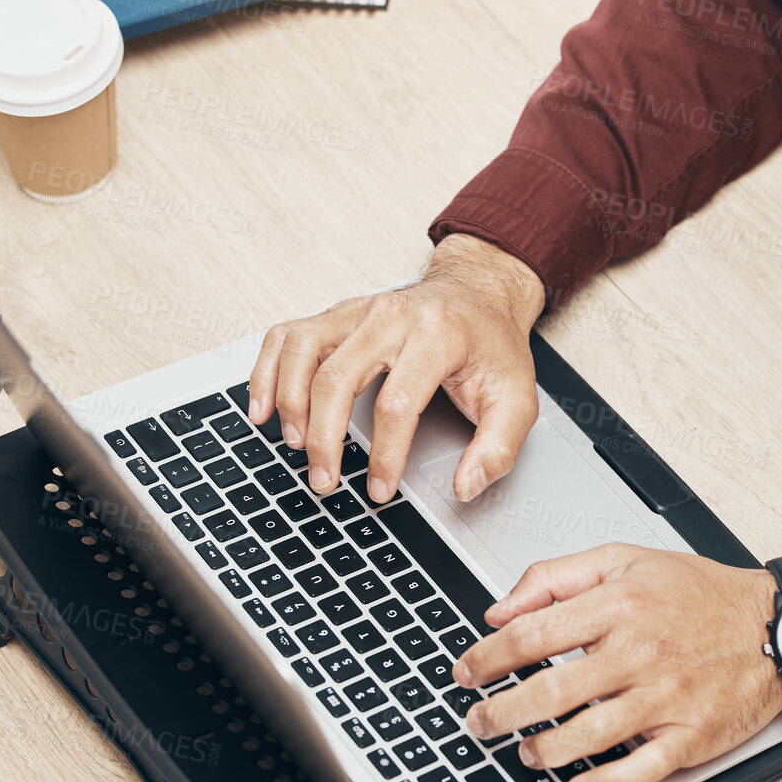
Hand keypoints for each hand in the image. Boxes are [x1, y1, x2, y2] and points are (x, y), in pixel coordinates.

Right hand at [246, 233, 546, 502]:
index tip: (380, 488)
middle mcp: (390, 316)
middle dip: (325, 439)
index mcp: (437, 335)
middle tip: (325, 480)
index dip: (384, 455)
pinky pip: (286, 337)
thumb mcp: (518, 398)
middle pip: (338, 378)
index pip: (397, 403)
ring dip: (289, 404)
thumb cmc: (491, 346)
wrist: (477, 294)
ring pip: (302, 352)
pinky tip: (263, 408)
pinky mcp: (335, 314)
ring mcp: (357, 311)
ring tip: (296, 446)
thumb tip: (466, 487)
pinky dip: (266, 372)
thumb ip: (498, 448)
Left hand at [452, 544, 781, 781]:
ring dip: (544, 750)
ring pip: (589, 734)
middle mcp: (641, 652)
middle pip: (551, 691)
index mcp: (620, 606)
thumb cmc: (703, 594)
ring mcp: (667, 698)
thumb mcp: (626, 561)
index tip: (467, 672)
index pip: (533, 635)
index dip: (488, 658)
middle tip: (478, 723)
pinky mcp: (693, 734)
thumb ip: (557, 577)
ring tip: (524, 752)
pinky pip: (642, 768)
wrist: (780, 625)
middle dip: (501, 712)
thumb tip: (501, 608)